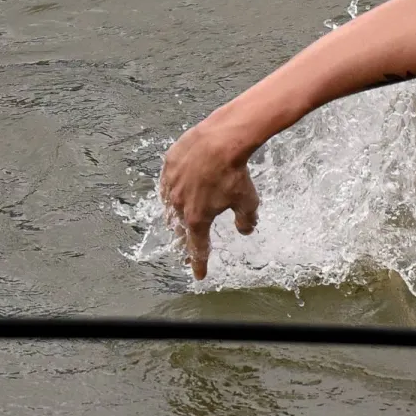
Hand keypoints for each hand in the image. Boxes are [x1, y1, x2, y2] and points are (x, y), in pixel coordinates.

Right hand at [159, 118, 260, 278]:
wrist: (220, 141)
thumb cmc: (234, 172)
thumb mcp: (248, 201)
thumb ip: (246, 220)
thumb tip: (245, 230)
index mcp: (197, 218)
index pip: (197, 247)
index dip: (199, 263)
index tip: (198, 274)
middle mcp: (179, 205)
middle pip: (178, 228)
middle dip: (182, 240)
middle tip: (185, 248)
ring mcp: (171, 185)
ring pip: (169, 206)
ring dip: (174, 216)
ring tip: (177, 222)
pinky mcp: (168, 166)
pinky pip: (167, 183)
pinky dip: (171, 191)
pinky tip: (174, 191)